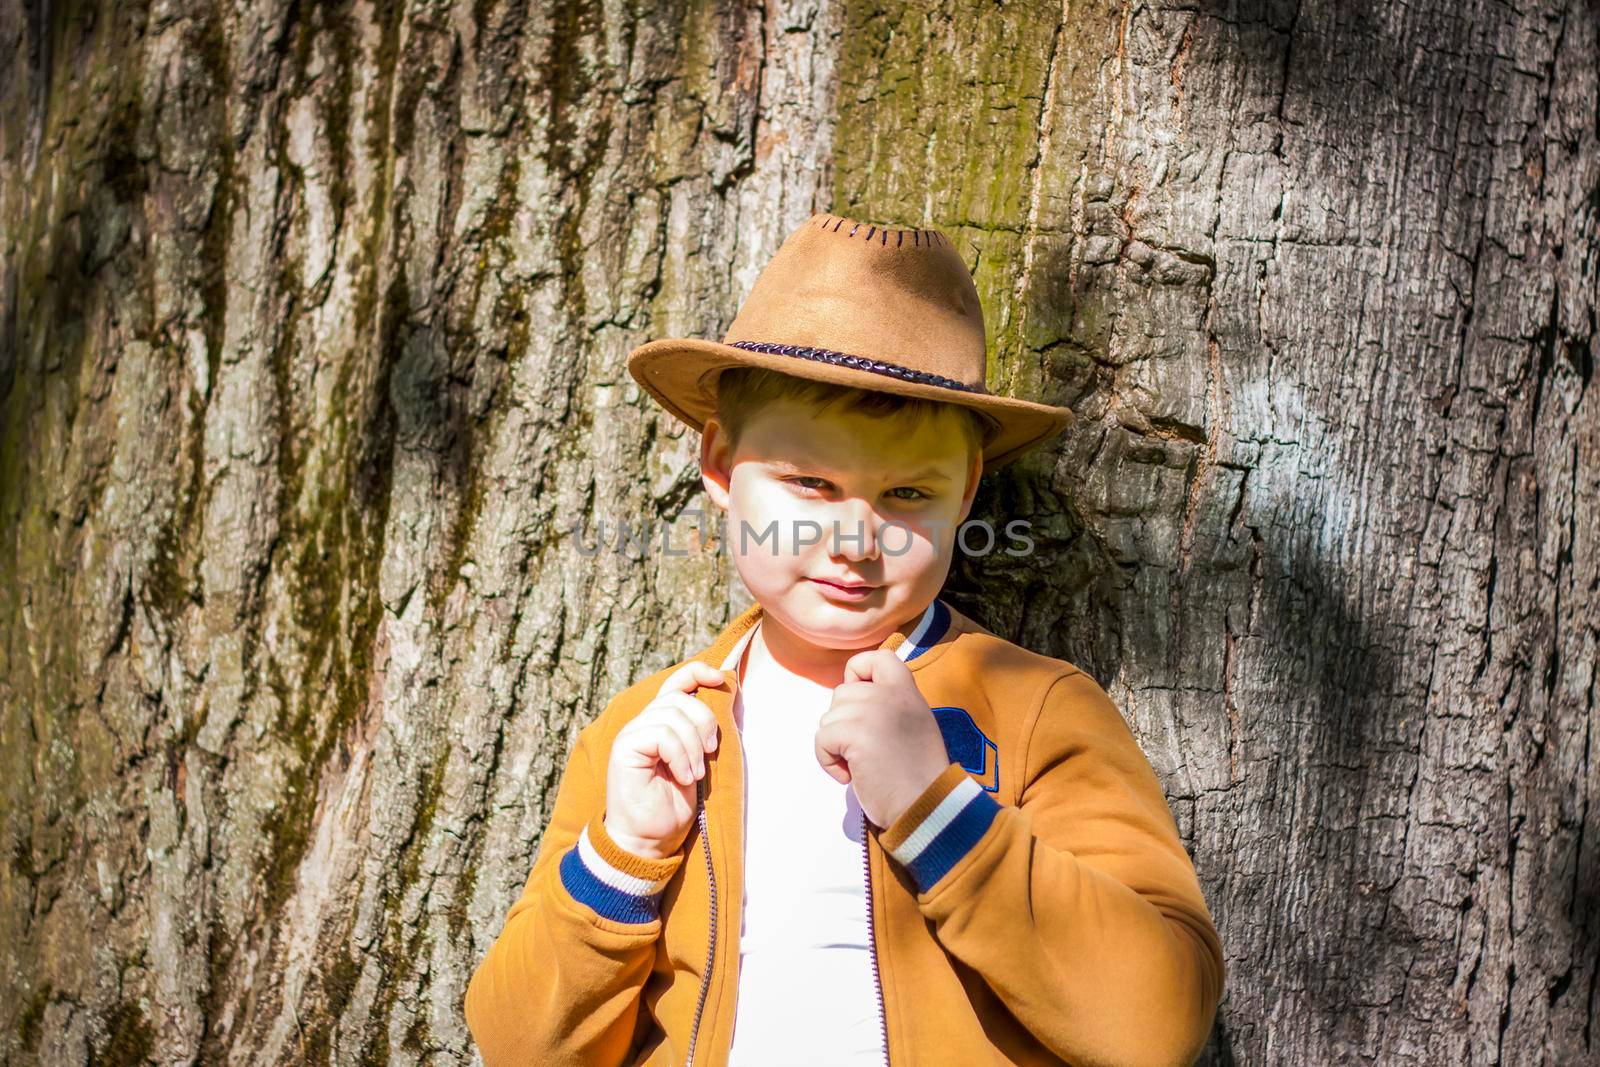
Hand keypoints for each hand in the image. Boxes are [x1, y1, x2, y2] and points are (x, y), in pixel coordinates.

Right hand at [604, 661, 725, 858]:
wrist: (649, 841)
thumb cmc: (673, 807)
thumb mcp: (698, 763)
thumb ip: (704, 732)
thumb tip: (729, 698)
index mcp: (660, 723)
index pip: (676, 683)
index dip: (697, 672)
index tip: (720, 679)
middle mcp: (643, 724)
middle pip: (680, 698)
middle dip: (704, 723)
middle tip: (709, 755)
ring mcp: (631, 734)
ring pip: (672, 715)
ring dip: (692, 747)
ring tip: (693, 775)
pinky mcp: (624, 748)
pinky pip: (662, 734)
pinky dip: (680, 756)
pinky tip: (682, 778)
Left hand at [814, 649, 950, 829]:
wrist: (926, 806)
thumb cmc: (916, 776)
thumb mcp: (913, 724)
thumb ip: (889, 705)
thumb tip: (850, 701)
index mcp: (908, 691)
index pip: (876, 657)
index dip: (858, 673)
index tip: (861, 702)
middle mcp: (891, 695)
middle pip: (841, 693)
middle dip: (844, 723)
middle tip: (866, 750)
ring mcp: (873, 712)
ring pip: (828, 718)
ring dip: (836, 745)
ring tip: (861, 765)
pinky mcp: (856, 735)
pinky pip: (822, 739)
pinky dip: (829, 761)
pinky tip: (851, 776)